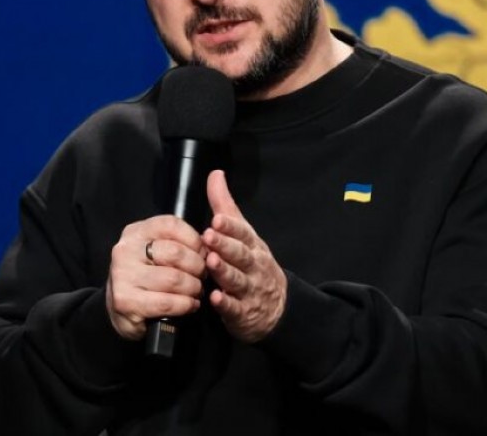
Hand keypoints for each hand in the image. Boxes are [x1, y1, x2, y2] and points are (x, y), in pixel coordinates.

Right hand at [105, 215, 205, 340]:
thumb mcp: (156, 252)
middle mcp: (126, 250)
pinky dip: (186, 305)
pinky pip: (168, 302)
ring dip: (193, 288)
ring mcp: (123, 276)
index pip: (171, 225)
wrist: (118, 308)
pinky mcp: (126, 302)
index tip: (204, 253)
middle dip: (198, 267)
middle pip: (175, 253)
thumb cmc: (146, 276)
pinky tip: (190, 305)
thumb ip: (177, 243)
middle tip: (203, 276)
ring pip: (174, 279)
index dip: (194, 240)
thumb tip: (208, 245)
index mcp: (136, 232)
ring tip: (197, 291)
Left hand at [202, 170, 286, 342]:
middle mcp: (254, 266)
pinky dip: (226, 304)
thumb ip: (225, 206)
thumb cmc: (254, 264)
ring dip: (224, 271)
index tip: (216, 219)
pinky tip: (215, 298)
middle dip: (225, 245)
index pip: (243, 233)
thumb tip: (215, 174)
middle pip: (240, 254)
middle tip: (209, 236)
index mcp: (252, 245)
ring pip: (237, 279)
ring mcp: (250, 289)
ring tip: (211, 262)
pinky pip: (235, 308)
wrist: (278, 307)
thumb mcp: (243, 234)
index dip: (230, 227)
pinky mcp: (243, 312)